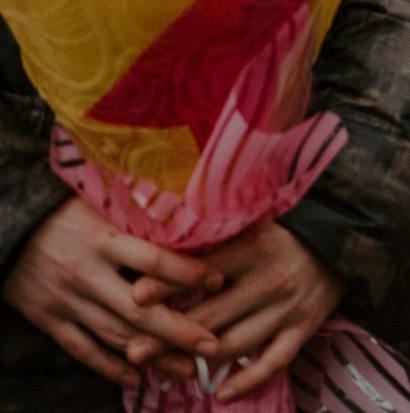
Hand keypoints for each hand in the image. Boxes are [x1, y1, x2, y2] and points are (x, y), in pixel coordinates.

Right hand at [0, 199, 223, 388]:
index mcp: (103, 238)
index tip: (218, 281)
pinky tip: (136, 378)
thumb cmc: (65, 210)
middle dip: (178, 331)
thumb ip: (139, 214)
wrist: (7, 228)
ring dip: (152, 355)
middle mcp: (87, 273)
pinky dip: (108, 367)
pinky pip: (82, 349)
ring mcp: (67, 300)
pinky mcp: (49, 319)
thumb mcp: (101, 203)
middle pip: (138, 309)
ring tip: (185, 368)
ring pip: (114, 335)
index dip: (187, 273)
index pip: (153, 260)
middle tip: (212, 345)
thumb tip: (190, 212)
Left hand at [132, 220, 342, 400]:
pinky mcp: (304, 328)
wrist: (344, 241)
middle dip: (169, 336)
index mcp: (255, 248)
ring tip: (164, 371)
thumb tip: (159, 248)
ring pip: (234, 344)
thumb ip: (213, 237)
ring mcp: (288, 309)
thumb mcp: (252, 223)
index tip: (135, 295)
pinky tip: (221, 395)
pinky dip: (248, 381)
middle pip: (212, 316)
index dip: (169, 284)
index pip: (205, 271)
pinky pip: (274, 362)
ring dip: (197, 361)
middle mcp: (271, 280)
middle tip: (134, 350)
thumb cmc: (285, 231)